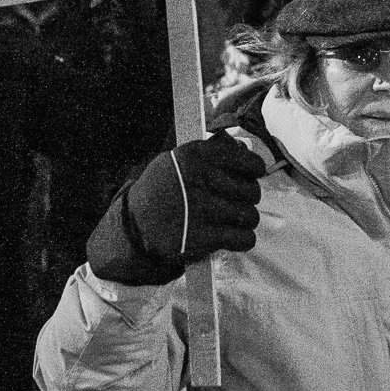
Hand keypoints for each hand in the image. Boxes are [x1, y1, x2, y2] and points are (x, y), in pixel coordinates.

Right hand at [87, 132, 265, 283]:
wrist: (134, 224)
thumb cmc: (163, 189)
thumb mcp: (178, 160)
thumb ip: (210, 153)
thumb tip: (244, 152)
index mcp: (195, 156)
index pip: (245, 160)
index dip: (255, 169)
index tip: (254, 174)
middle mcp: (198, 179)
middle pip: (251, 191)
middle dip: (248, 198)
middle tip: (238, 201)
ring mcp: (200, 208)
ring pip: (249, 215)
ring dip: (246, 220)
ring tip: (234, 219)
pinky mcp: (201, 237)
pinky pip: (243, 238)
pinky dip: (243, 239)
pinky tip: (234, 236)